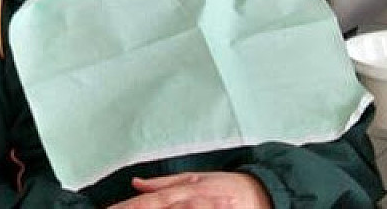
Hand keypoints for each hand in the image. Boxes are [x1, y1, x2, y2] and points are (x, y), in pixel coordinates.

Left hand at [108, 172, 271, 208]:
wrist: (258, 192)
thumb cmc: (223, 186)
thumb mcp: (192, 179)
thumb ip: (162, 184)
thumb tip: (136, 183)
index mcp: (181, 189)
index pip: (148, 200)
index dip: (128, 206)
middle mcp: (187, 198)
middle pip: (156, 205)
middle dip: (136, 208)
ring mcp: (201, 207)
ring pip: (173, 208)